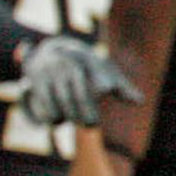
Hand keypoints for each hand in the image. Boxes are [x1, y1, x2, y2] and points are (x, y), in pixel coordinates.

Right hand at [18, 36, 139, 126]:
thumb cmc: (85, 66)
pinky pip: (45, 103)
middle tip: (92, 125)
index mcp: (87, 57)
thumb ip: (121, 87)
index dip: (100, 79)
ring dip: (69, 115)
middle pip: (78, 92)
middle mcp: (68, 62)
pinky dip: (51, 116)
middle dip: (85, 111)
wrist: (49, 50)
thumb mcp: (104, 70)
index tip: (106, 89)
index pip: (95, 69)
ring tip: (75, 121)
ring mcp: (50, 70)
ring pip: (61, 100)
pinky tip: (57, 120)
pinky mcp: (35, 80)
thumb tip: (140, 102)